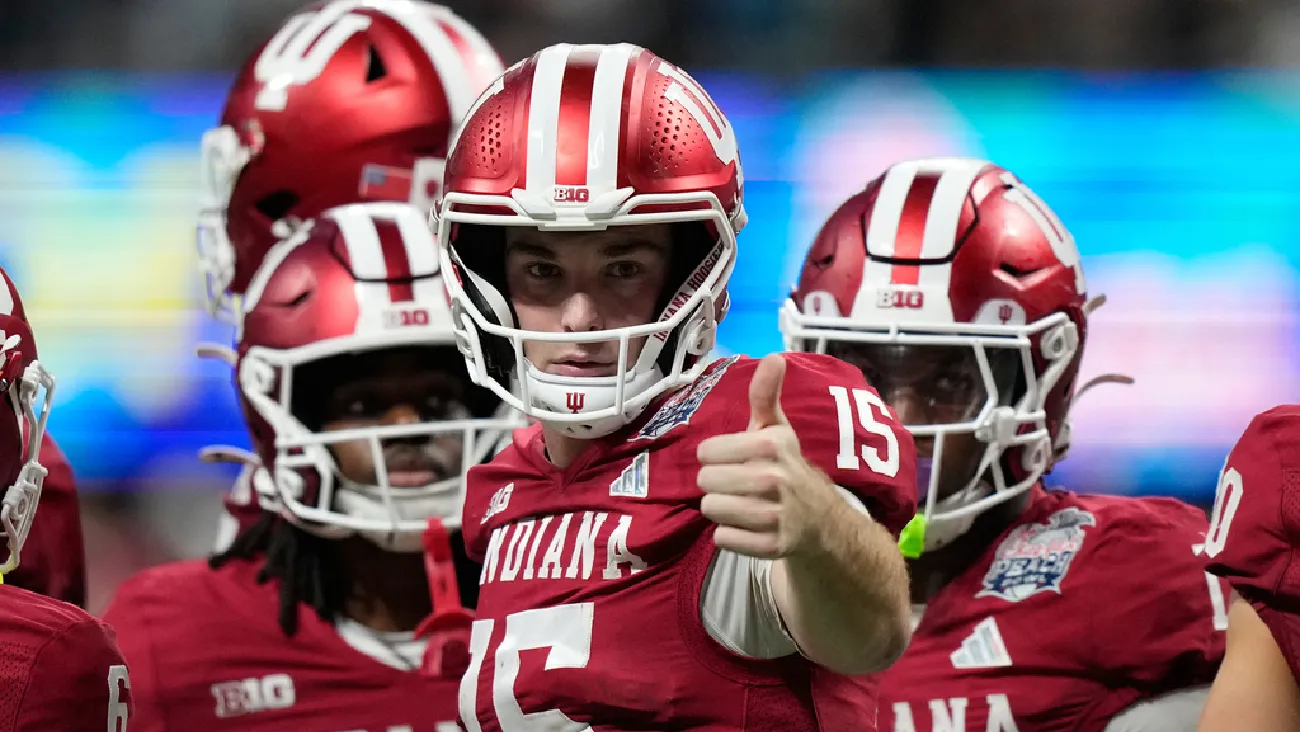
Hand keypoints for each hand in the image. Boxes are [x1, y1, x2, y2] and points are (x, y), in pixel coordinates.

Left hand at [697, 354, 833, 558]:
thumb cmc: (786, 467)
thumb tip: (773, 356)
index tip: (735, 459)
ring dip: (721, 509)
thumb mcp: (777, 429)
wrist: (821, 520)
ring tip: (742, 505)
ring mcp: (775, 515)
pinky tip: (748, 527)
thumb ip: (766, 394)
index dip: (715, 457)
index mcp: (771, 445)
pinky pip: (723, 538)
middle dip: (716, 484)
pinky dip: (730, 535)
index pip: (706, 452)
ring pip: (711, 510)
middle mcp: (774, 479)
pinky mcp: (772, 546)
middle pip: (705, 482)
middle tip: (738, 485)